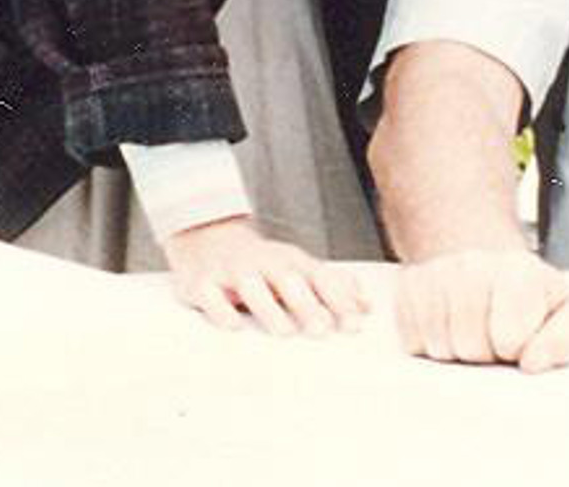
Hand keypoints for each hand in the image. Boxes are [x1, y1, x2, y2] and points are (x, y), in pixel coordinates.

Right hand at [164, 215, 369, 336]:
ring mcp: (232, 271)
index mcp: (290, 261)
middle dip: (306, 303)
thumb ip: (332, 286)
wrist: (209, 237)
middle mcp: (263, 263)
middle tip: (322, 329)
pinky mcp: (202, 282)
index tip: (353, 324)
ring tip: (284, 332)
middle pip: (287, 279)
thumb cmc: (262, 263)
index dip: (338, 300)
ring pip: (251, 285)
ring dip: (268, 307)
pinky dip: (220, 310)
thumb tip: (366, 305)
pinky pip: (210, 294)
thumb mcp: (297, 268)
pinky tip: (232, 327)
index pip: (318, 277)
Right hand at [394, 248, 568, 373]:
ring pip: (439, 347)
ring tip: (473, 333)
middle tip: (494, 340)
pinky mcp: (407, 287)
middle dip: (485, 355)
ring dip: (457, 353)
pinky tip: (448, 326)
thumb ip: (564, 339)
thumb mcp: (564, 312)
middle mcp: (473, 262)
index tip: (519, 343)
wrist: (487, 264)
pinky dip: (429, 346)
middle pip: (470, 346)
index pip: (508, 338)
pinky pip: (411, 342)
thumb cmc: (530, 298)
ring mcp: (436, 272)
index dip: (515, 351)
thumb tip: (532, 363)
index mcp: (518, 268)